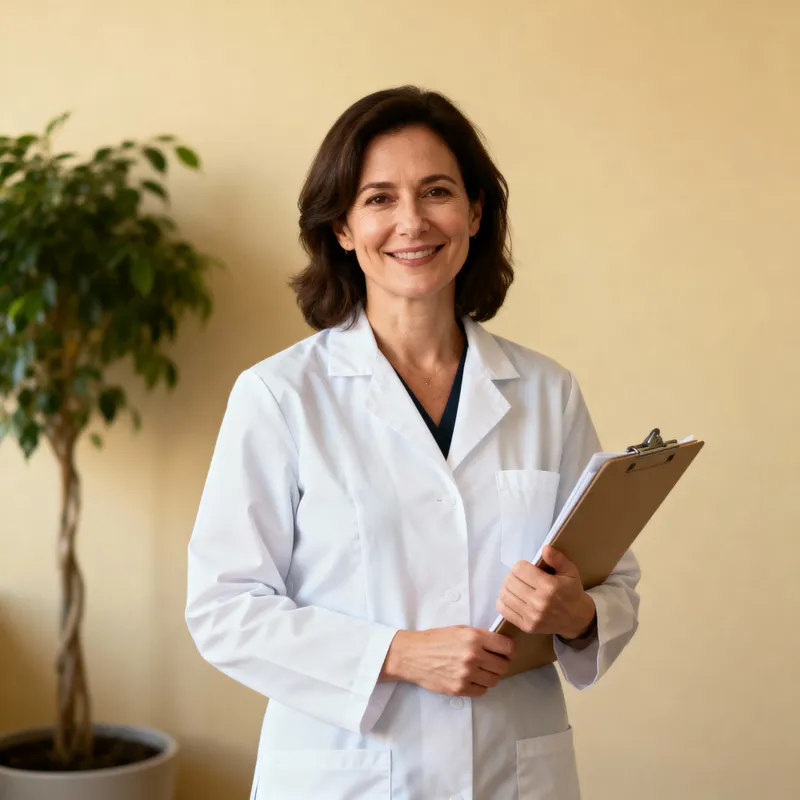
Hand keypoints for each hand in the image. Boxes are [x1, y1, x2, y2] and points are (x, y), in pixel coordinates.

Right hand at [380, 625, 515, 696]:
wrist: (413, 655)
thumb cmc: (436, 640)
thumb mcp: (460, 630)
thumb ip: (481, 637)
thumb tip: (500, 647)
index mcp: (474, 637)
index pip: (507, 647)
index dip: (509, 650)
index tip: (506, 652)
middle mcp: (473, 656)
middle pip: (503, 666)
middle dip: (500, 664)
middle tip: (491, 662)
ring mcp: (467, 674)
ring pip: (494, 680)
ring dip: (490, 676)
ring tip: (480, 670)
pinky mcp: (460, 689)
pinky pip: (482, 691)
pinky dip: (479, 686)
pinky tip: (471, 678)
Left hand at [496, 545, 595, 639]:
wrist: (576, 620)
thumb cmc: (571, 592)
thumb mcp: (570, 571)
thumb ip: (557, 558)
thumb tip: (545, 548)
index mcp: (550, 586)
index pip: (520, 569)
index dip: (521, 566)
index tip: (528, 569)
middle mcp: (539, 602)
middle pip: (510, 580)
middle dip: (514, 575)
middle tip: (522, 578)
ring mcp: (531, 616)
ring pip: (504, 594)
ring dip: (508, 587)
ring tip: (518, 587)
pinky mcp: (526, 626)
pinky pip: (503, 610)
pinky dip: (504, 601)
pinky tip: (513, 598)